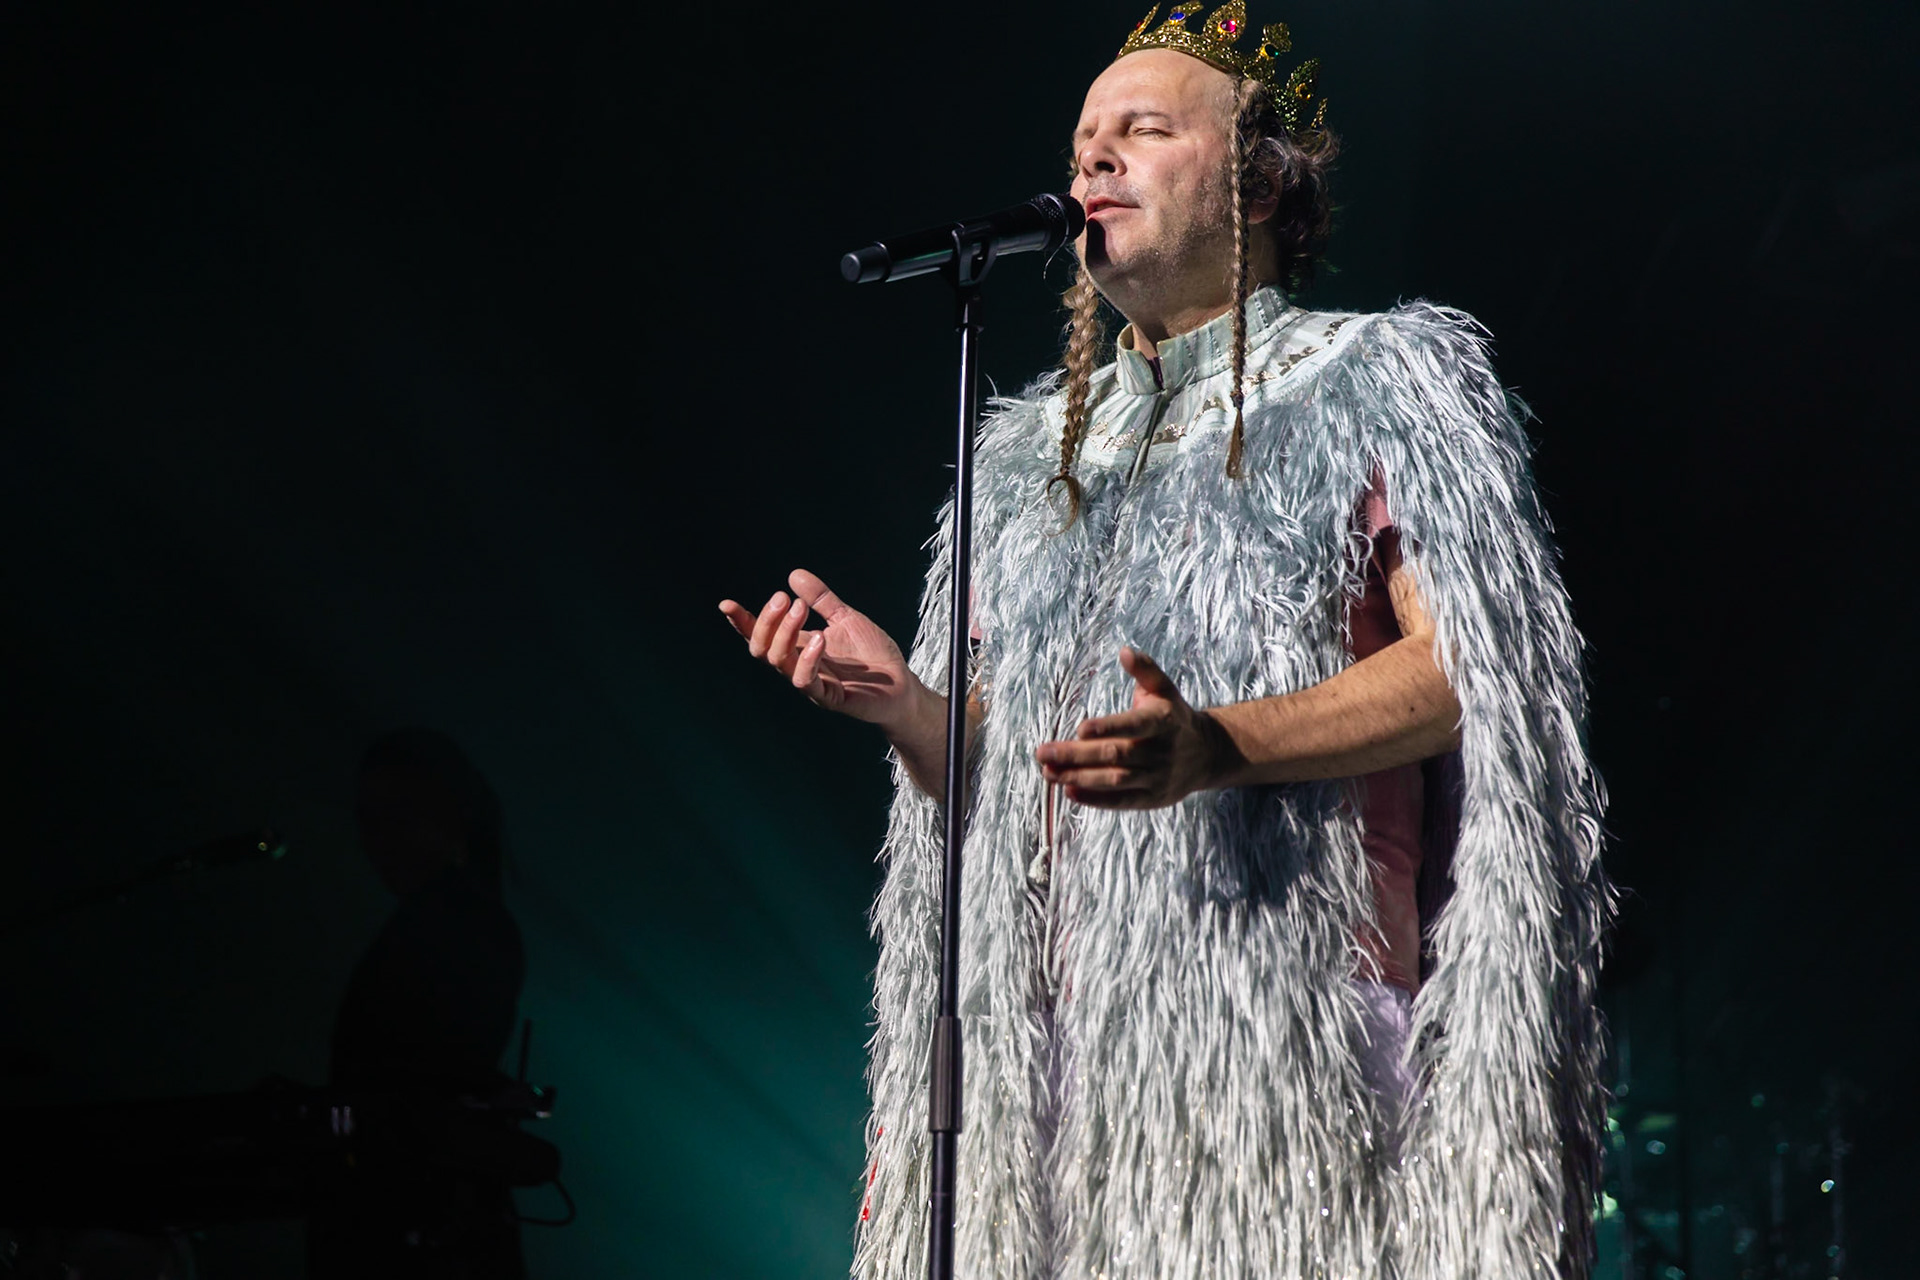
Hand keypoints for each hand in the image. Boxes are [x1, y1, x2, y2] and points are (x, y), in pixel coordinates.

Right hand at [719, 569, 920, 726]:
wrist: (901, 685)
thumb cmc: (872, 655)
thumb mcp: (846, 617)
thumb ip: (822, 599)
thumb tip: (794, 574)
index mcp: (797, 648)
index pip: (760, 636)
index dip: (742, 622)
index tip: (726, 603)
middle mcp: (797, 666)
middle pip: (761, 649)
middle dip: (766, 622)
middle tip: (785, 599)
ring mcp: (812, 684)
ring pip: (778, 663)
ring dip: (784, 632)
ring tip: (801, 608)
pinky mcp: (829, 698)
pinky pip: (806, 682)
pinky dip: (807, 659)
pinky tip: (819, 639)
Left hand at [1034, 648, 1232, 809]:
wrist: (1206, 754)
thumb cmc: (1173, 716)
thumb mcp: (1165, 689)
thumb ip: (1145, 670)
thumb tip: (1124, 651)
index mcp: (1163, 722)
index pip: (1134, 726)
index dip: (1108, 728)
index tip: (1080, 729)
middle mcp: (1161, 752)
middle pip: (1115, 755)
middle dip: (1076, 755)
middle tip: (1042, 753)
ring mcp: (1157, 778)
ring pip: (1114, 780)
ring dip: (1079, 777)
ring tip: (1048, 772)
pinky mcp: (1151, 799)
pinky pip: (1121, 801)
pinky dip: (1095, 798)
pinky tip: (1068, 791)